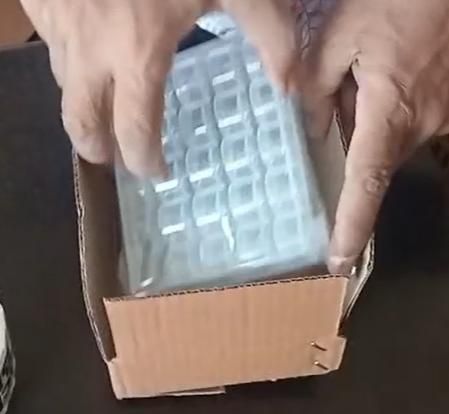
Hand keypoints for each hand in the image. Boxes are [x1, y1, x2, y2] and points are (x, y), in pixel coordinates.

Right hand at [21, 0, 299, 175]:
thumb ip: (270, 37)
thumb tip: (289, 89)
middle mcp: (90, 48)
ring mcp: (59, 24)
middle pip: (80, 120)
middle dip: (96, 147)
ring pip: (64, 82)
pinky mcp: (41, 1)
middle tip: (111, 156)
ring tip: (104, 106)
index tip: (154, 171)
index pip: (134, 128)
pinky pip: (51, 43)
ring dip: (85, 101)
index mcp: (138, 51)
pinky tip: (89, 51)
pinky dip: (71, 58)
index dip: (143, 158)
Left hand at [301, 0, 448, 273]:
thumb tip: (315, 133)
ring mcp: (443, 117)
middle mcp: (422, 125)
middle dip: (354, 146)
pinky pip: (410, 125)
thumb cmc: (395, 1)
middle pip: (375, 162)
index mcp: (390, 112)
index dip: (352, 226)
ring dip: (372, 123)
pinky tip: (388, 76)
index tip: (341, 261)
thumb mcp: (339, 39)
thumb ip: (319, 91)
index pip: (366, 183)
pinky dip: (389, 113)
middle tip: (347, 97)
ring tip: (370, 74)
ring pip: (391, 142)